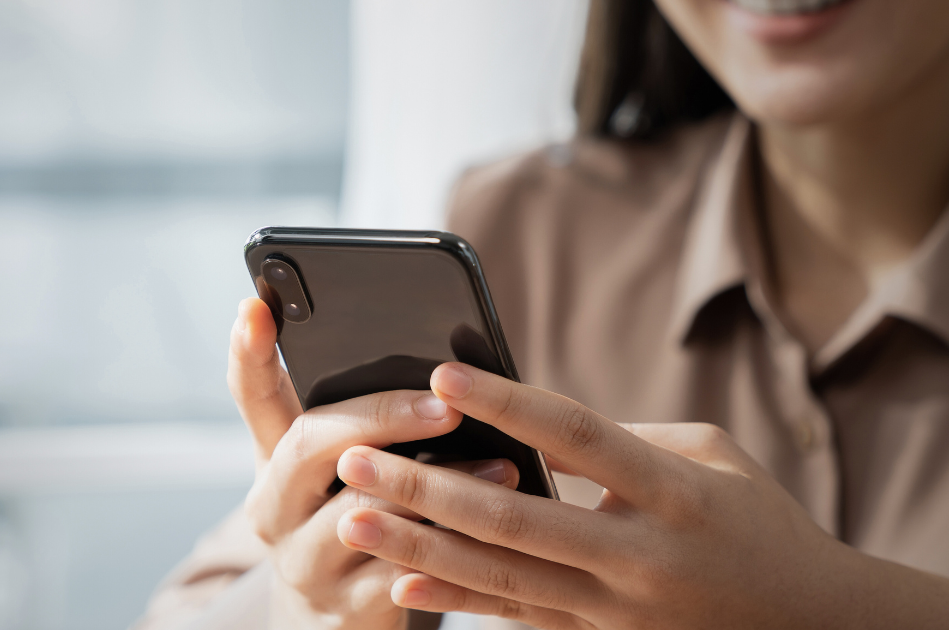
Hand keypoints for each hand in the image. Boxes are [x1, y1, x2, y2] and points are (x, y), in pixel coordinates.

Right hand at [228, 300, 519, 628]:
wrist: (329, 628)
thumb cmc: (349, 527)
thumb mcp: (337, 475)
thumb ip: (365, 424)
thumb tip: (440, 365)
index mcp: (272, 461)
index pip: (253, 396)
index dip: (248, 352)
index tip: (254, 306)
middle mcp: (273, 507)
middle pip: (309, 444)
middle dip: (382, 416)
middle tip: (445, 406)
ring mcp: (303, 561)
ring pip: (363, 511)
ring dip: (439, 485)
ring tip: (500, 464)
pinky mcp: (344, 610)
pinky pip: (401, 574)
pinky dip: (452, 549)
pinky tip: (493, 532)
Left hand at [335, 362, 948, 628]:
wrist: (809, 626)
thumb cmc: (757, 522)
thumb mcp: (710, 459)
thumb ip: (620, 439)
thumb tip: (529, 423)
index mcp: (673, 494)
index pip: (578, 438)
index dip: (508, 404)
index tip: (442, 374)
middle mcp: (639, 557)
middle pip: (515, 518)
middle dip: (427, 487)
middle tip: (355, 455)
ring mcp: (615, 610)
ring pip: (500, 578)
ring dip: (418, 548)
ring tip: (354, 516)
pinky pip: (517, 620)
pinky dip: (456, 604)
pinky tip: (400, 586)